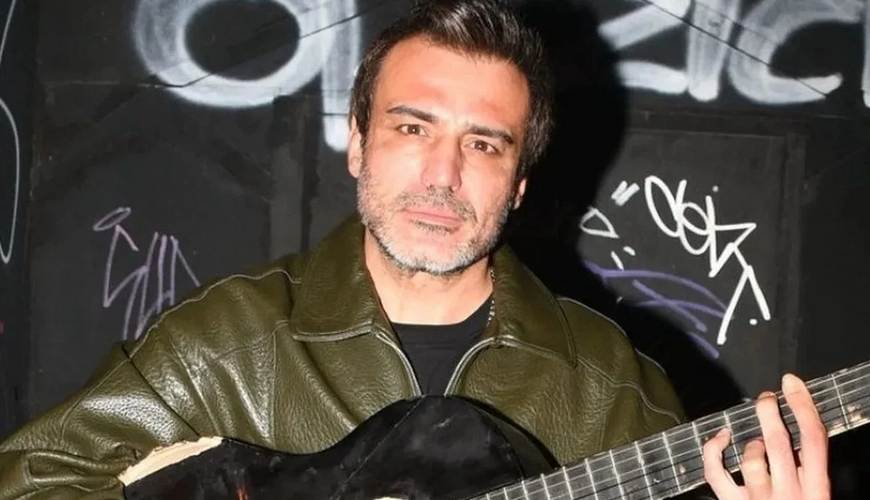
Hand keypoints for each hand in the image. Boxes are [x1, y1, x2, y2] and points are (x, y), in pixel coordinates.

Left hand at [702, 373, 829, 499]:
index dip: (803, 406)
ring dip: (750, 441)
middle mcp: (790, 494)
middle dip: (770, 411)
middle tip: (766, 397)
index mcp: (817, 492)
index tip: (791, 384)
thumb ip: (809, 474)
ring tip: (754, 441)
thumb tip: (799, 443)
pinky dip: (713, 450)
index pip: (813, 440)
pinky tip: (719, 438)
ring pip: (750, 456)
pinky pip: (716, 473)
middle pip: (778, 441)